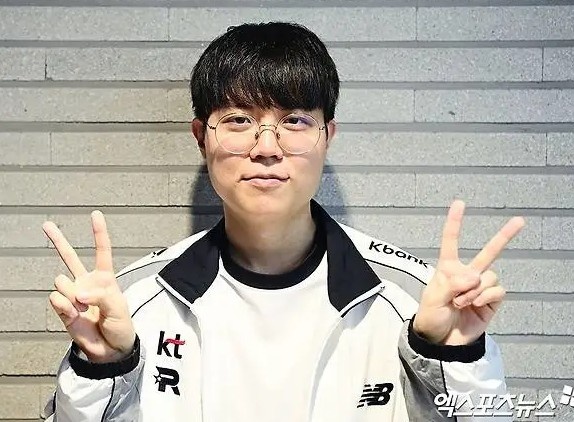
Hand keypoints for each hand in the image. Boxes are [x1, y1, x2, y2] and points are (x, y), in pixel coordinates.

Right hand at [43, 211, 134, 362]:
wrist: (110, 348)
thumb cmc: (120, 325)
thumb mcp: (119, 306)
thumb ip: (100, 295)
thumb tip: (77, 294)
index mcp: (105, 278)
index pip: (102, 251)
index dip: (98, 232)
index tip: (95, 214)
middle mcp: (86, 282)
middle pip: (70, 257)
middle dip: (58, 239)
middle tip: (46, 225)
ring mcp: (73, 294)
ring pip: (63, 281)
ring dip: (74, 295)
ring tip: (85, 309)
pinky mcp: (62, 308)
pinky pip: (56, 298)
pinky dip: (65, 305)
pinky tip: (74, 313)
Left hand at [413, 200, 524, 345]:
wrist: (441, 342)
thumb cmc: (431, 318)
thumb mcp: (432, 299)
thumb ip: (450, 284)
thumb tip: (473, 276)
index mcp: (448, 269)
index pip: (452, 242)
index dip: (455, 223)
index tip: (460, 203)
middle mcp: (466, 275)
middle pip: (488, 252)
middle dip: (505, 236)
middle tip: (520, 221)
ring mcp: (481, 288)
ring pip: (489, 276)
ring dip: (474, 289)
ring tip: (460, 303)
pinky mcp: (491, 302)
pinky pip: (496, 291)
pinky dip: (484, 297)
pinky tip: (474, 305)